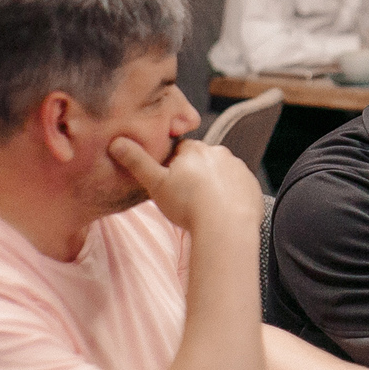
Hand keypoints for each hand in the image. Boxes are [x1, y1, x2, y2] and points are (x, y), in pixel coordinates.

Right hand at [109, 136, 262, 235]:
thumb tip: (116, 142)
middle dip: (194, 174)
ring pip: (221, 174)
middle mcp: (219, 153)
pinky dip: (231, 196)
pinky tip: (222, 212)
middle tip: (186, 198)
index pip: (180, 151)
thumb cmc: (188, 206)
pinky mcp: (252, 185)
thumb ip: (137, 162)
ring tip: (204, 207)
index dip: (173, 167)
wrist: (226, 227)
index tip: (171, 183)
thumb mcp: (156, 184)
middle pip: (201, 161)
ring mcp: (239, 169)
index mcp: (195, 149)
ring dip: (213, 185)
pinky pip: (238, 188)